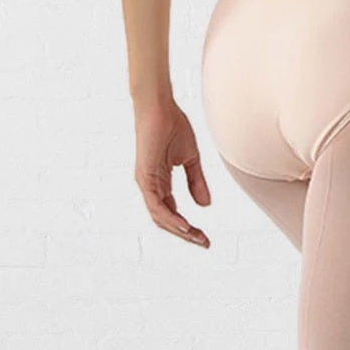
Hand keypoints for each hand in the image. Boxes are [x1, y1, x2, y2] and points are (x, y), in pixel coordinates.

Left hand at [133, 99, 211, 247]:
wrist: (160, 106)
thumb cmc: (172, 125)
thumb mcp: (190, 158)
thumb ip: (196, 181)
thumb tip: (204, 205)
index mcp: (160, 182)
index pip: (172, 212)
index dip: (188, 226)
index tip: (205, 237)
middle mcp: (151, 186)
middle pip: (165, 220)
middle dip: (185, 234)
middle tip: (203, 242)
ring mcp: (146, 183)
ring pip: (160, 217)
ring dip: (178, 230)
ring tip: (195, 237)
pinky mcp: (145, 177)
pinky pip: (156, 205)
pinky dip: (170, 218)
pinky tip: (184, 225)